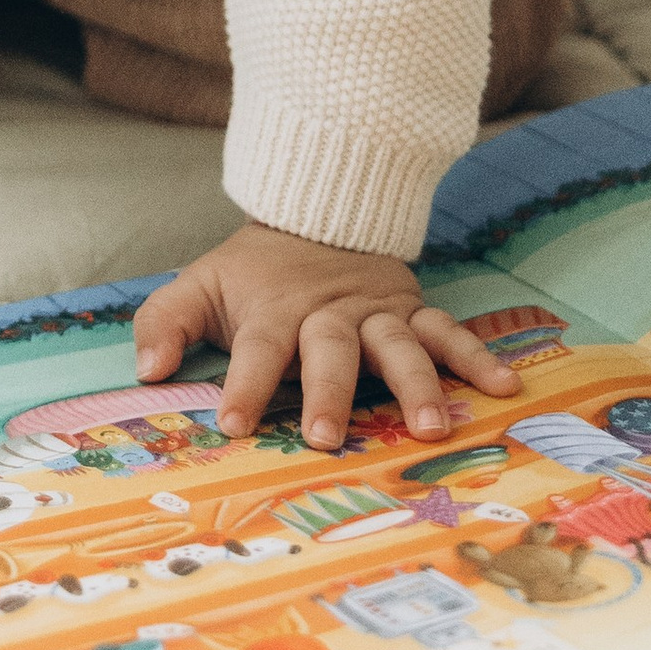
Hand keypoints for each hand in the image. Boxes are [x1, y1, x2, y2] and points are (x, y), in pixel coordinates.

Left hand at [132, 223, 522, 452]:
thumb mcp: (201, 284)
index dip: (242, 384)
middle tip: (323, 436)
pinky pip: (449, 333)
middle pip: (328, 351)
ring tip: (430, 427)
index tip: (231, 425)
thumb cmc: (255, 271)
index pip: (254, 349)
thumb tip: (146, 370)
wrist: (317, 213)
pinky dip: (477, 357)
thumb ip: (164, 321)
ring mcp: (376, 313)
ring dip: (414, 383)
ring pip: (397, 345)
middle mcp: (328, 313)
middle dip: (326, 392)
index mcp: (273, 310)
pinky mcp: (413, 311)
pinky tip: (504, 387)